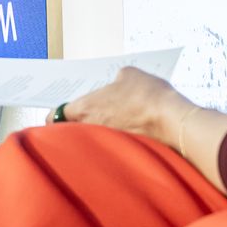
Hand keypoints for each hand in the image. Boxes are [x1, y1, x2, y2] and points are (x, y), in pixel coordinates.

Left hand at [63, 68, 195, 146]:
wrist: (171, 121)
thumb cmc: (147, 95)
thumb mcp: (129, 74)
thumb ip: (115, 79)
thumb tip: (117, 84)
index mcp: (86, 107)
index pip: (56, 114)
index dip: (57, 112)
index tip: (61, 110)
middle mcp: (90, 129)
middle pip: (72, 128)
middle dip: (77, 122)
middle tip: (90, 113)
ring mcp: (105, 143)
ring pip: (90, 138)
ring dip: (95, 132)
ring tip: (112, 119)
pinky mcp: (120, 153)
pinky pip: (108, 145)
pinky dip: (113, 139)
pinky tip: (127, 128)